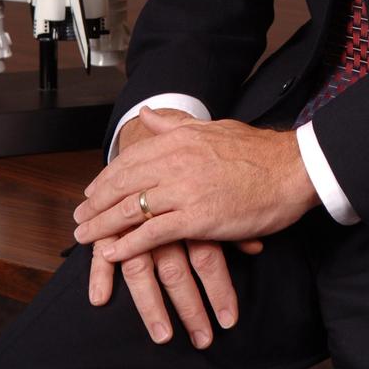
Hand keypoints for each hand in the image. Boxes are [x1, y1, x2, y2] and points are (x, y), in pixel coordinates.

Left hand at [73, 107, 318, 263]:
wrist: (290, 170)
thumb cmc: (256, 151)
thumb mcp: (212, 128)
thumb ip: (175, 124)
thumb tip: (148, 114)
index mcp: (179, 138)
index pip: (130, 159)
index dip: (106, 179)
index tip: (91, 193)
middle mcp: (176, 161)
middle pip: (123, 184)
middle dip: (96, 204)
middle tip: (78, 220)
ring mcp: (185, 190)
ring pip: (130, 209)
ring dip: (102, 226)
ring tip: (84, 239)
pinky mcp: (197, 218)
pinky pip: (152, 233)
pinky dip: (128, 245)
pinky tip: (112, 254)